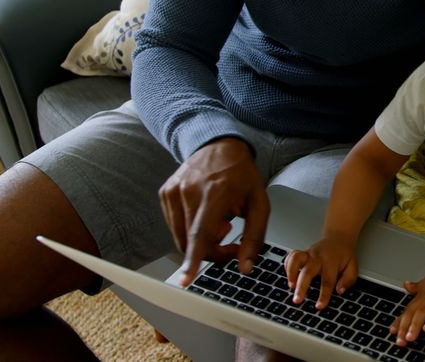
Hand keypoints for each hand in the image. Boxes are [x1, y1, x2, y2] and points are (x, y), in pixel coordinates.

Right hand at [158, 137, 268, 285]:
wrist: (220, 146)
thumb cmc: (241, 175)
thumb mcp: (259, 203)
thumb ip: (254, 237)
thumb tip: (246, 267)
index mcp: (215, 193)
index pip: (201, 233)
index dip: (194, 259)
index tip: (185, 278)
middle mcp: (189, 191)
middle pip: (192, 243)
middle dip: (212, 251)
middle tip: (230, 240)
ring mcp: (173, 191)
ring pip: (181, 238)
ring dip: (200, 241)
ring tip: (219, 221)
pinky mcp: (164, 193)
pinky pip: (175, 226)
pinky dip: (190, 229)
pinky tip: (205, 214)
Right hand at [284, 233, 357, 308]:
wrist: (339, 238)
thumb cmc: (344, 254)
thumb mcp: (353, 266)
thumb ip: (348, 280)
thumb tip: (340, 291)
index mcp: (332, 262)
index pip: (327, 281)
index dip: (323, 295)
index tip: (319, 306)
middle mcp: (318, 257)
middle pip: (308, 272)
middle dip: (302, 287)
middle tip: (297, 300)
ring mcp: (309, 254)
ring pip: (296, 260)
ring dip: (291, 273)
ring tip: (290, 286)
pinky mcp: (302, 253)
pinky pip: (291, 256)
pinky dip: (287, 266)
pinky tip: (289, 277)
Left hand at [392, 252, 424, 345]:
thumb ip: (417, 286)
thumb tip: (405, 285)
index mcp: (422, 294)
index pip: (407, 310)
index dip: (399, 321)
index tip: (392, 332)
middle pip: (412, 313)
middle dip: (404, 328)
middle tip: (399, 341)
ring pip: (422, 313)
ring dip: (415, 326)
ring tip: (409, 338)